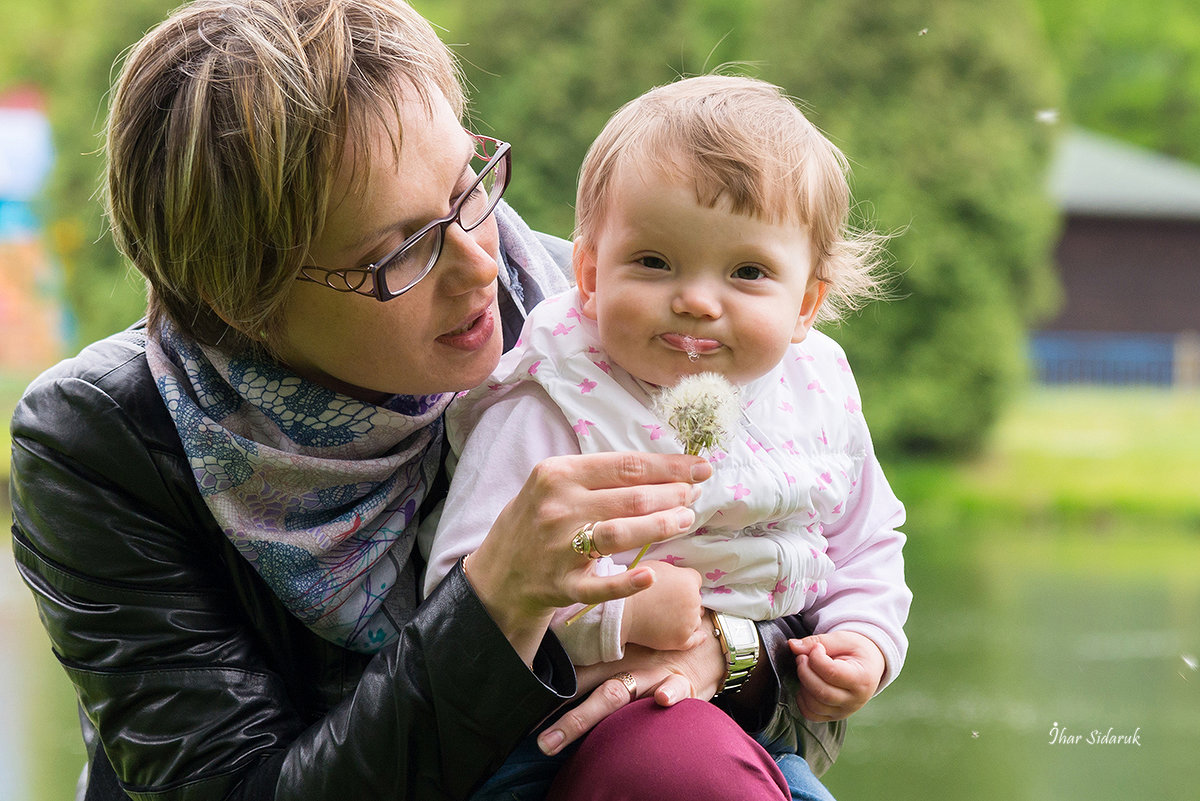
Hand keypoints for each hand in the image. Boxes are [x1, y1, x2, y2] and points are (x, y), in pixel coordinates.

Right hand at [465, 452, 711, 661]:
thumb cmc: (536, 520)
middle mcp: (558, 507)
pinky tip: (650, 574)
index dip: (670, 466)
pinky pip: (599, 586)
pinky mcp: (561, 585)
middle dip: (673, 495)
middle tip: (694, 496)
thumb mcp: (554, 485)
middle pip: (631, 498)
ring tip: (686, 520)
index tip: (700, 467)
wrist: (498, 573)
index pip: (626, 465)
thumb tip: (662, 469)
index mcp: (558, 474)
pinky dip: (627, 582)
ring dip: (662, 526)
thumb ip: (599, 476)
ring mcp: (559, 548)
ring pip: (621, 534)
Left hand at [536, 632, 725, 755]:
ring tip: (582, 732)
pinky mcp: (683, 684)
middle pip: (591, 692)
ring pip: (621, 694)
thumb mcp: (631, 650)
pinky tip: (662, 702)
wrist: (709, 639)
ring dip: (596, 713)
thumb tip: (561, 682)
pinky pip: (675, 689)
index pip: (576, 680)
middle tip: (542, 744)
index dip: (551, 697)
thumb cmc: (661, 650)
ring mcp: (653, 676)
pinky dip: (669, 695)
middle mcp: (628, 667)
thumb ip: (600, 665)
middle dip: (567, 720)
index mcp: (613, 661)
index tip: (525, 715)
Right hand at [622, 561, 704, 650]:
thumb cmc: (633, 587)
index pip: (695, 581)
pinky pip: (695, 640)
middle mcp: (693, 601)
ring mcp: (689, 622)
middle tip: (667, 602)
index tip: (674, 587)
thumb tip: (679, 576)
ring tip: (669, 616)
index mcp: (688, 581)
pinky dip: (698, 637)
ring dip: (688, 618)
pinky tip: (699, 635)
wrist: (621, 612)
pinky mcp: (681, 639)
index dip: (684, 583)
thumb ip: (673, 571)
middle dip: (686, 600)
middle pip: (696, 600)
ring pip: (695, 619)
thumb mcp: (655, 566)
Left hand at [789, 631, 884, 720]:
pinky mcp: (834, 716)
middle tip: (802, 657)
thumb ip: (818, 641)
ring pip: (814, 706)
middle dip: (805, 671)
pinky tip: (806, 684)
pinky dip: (802, 700)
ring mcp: (844, 711)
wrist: (870, 665)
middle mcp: (855, 700)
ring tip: (805, 669)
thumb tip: (792, 645)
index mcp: (862, 679)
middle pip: (821, 692)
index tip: (816, 648)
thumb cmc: (856, 650)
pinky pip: (811, 714)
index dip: (816, 658)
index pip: (832, 673)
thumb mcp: (843, 639)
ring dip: (802, 685)